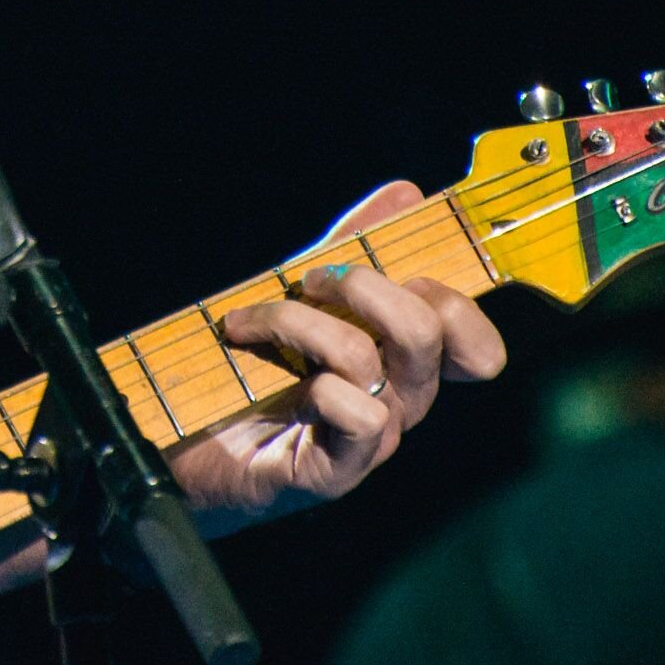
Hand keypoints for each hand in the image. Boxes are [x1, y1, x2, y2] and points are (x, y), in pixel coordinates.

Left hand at [164, 180, 505, 530]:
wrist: (188, 445)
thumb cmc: (252, 370)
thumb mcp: (304, 296)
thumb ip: (355, 244)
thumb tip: (406, 192)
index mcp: (402, 366)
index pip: (477, 347)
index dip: (458, 305)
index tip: (393, 276)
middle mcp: (398, 404)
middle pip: (427, 333)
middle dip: (364, 286)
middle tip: (309, 281)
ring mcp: (368, 442)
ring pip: (368, 359)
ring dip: (298, 322)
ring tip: (247, 321)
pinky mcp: (333, 472)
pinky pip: (357, 416)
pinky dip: (314, 386)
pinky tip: (264, 373)